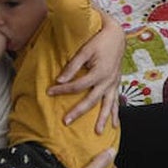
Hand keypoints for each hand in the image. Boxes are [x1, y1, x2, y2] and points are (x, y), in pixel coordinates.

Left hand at [49, 14, 125, 131]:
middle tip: (66, 122)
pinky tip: (114, 124)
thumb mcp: (85, 50)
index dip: (63, 90)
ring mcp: (114, 84)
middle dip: (78, 112)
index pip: (78, 85)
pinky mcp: (117, 84)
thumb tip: (60, 79)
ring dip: (103, 119)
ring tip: (98, 132)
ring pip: (108, 105)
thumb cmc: (100, 40)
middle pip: (91, 100)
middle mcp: (108, 81)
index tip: (49, 92)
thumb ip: (73, 66)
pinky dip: (115, 113)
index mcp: (99, 72)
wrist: (117, 35)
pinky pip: (116, 101)